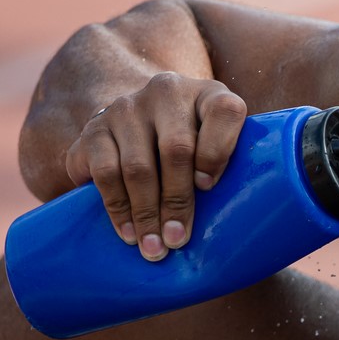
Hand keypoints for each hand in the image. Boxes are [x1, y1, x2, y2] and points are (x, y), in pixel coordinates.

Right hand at [65, 73, 247, 260]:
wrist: (139, 121)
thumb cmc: (196, 146)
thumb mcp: (220, 145)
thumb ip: (235, 166)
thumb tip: (244, 226)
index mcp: (210, 94)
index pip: (225, 111)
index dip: (218, 151)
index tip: (208, 187)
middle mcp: (168, 92)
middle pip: (177, 149)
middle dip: (177, 201)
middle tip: (177, 239)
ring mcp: (127, 107)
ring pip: (138, 166)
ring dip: (146, 213)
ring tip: (154, 247)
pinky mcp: (95, 127)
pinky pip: (104, 172)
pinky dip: (117, 207)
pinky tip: (128, 231)